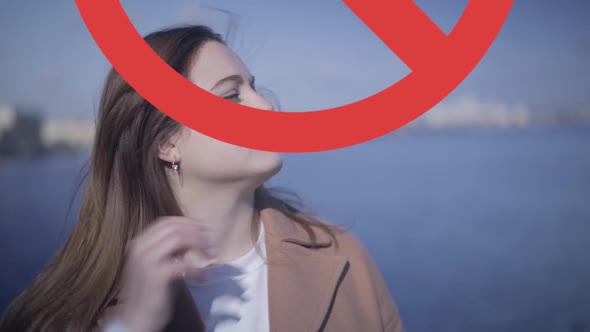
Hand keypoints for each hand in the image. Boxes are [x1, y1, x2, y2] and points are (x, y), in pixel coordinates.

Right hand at [115, 216, 214, 331]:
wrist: (134, 318)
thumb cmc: (147, 291)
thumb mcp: (154, 263)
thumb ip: (168, 248)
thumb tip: (192, 235)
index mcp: (139, 243)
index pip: (166, 222)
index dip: (188, 222)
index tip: (204, 227)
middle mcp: (140, 248)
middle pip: (174, 228)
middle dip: (196, 231)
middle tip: (211, 240)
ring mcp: (146, 261)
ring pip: (178, 239)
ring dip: (198, 245)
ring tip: (210, 256)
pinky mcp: (156, 276)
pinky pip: (183, 264)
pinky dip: (196, 269)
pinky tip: (201, 277)